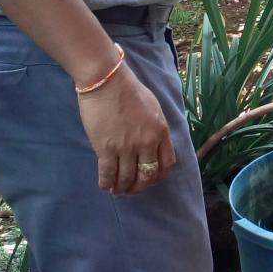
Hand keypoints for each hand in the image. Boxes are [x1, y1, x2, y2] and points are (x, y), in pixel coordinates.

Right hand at [77, 63, 176, 194]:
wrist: (107, 81)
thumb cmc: (129, 90)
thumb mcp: (154, 108)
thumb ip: (156, 128)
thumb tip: (153, 144)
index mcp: (161, 132)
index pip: (167, 164)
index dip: (158, 176)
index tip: (150, 179)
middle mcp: (147, 143)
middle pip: (147, 175)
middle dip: (140, 186)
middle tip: (132, 189)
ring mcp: (126, 147)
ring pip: (127, 178)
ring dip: (122, 188)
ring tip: (117, 190)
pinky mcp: (106, 148)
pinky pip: (108, 174)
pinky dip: (107, 183)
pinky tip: (105, 186)